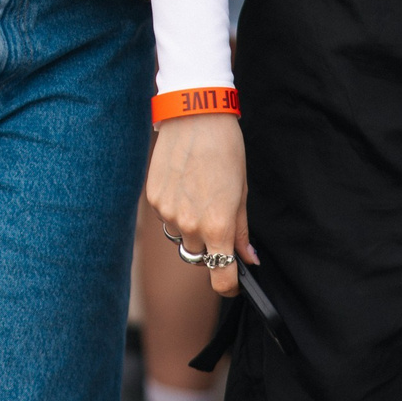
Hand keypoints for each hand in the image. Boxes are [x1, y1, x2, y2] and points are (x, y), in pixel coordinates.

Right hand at [144, 112, 252, 296]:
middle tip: (216, 212)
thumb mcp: (242, 191)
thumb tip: (249, 259)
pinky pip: (166, 216)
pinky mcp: (152, 198)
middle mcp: (190, 225)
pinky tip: (183, 182)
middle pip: (199, 254)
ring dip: (190, 224)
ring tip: (198, 191)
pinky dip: (175, 207)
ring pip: (181, 234)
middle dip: (209, 242)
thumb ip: (242, 230)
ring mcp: (168, 212)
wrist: (194, 116)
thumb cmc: (225, 150)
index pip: (220, 275)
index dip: (228, 284)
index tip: (232, 281)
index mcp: (218, 225)